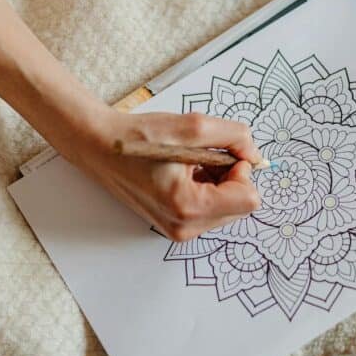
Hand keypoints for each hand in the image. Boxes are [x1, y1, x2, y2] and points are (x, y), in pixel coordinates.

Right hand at [65, 108, 263, 241]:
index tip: (221, 153)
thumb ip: (235, 137)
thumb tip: (255, 155)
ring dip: (218, 181)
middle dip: (230, 176)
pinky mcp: (174, 225)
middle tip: (201, 157)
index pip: (249, 200)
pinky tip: (183, 172)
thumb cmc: (138, 137)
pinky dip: (206, 187)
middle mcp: (184, 227)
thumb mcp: (193, 126)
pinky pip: (210, 209)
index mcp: (188, 207)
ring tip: (188, 163)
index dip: (242, 170)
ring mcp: (178, 229)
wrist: (100, 146)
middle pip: (240, 205)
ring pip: (227, 207)